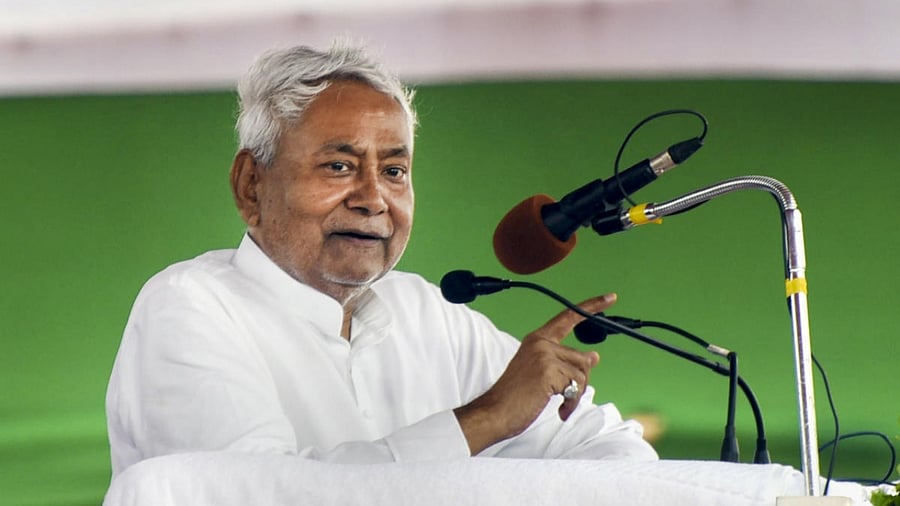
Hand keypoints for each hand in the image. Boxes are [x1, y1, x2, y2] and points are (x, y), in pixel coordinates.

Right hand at [454, 293, 617, 454]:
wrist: (495, 412)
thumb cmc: (515, 398)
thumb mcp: (542, 374)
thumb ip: (565, 363)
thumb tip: (594, 356)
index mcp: (537, 340)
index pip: (568, 318)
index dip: (591, 307)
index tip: (610, 297)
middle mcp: (540, 342)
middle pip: (581, 358)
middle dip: (580, 382)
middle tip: (567, 398)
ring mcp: (544, 355)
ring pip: (581, 374)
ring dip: (576, 395)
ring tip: (561, 406)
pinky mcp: (548, 370)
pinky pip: (576, 386)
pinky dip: (571, 403)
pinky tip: (559, 410)